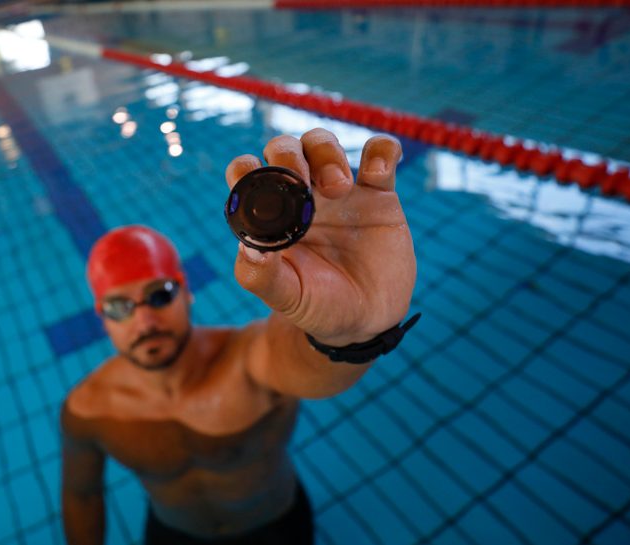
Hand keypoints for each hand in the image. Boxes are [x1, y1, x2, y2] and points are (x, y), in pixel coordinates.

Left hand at [226, 129, 415, 345]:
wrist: (367, 320)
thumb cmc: (317, 306)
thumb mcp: (287, 297)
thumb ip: (260, 275)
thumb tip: (247, 245)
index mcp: (270, 214)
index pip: (247, 172)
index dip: (248, 168)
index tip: (263, 187)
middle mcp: (300, 195)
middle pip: (285, 148)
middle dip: (289, 155)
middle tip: (304, 184)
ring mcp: (339, 190)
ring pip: (323, 143)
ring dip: (327, 152)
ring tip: (340, 189)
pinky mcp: (378, 193)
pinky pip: (380, 152)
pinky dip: (381, 151)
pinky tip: (378, 176)